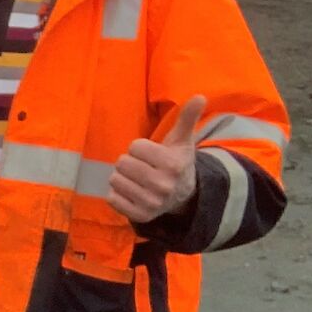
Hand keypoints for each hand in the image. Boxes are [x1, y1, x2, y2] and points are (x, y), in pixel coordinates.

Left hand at [109, 96, 205, 223]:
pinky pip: (112, 199)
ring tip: (136, 179)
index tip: (150, 154)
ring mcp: (152, 203)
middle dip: (129, 162)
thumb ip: (187, 117)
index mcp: (173, 164)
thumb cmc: (176, 161)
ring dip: (121, 177)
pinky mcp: (140, 216)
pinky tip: (131, 192)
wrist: (182, 195)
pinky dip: (116, 194)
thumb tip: (199, 96)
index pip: (135, 146)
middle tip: (142, 167)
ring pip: (115, 180)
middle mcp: (163, 185)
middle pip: (122, 163)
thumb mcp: (182, 140)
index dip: (139, 148)